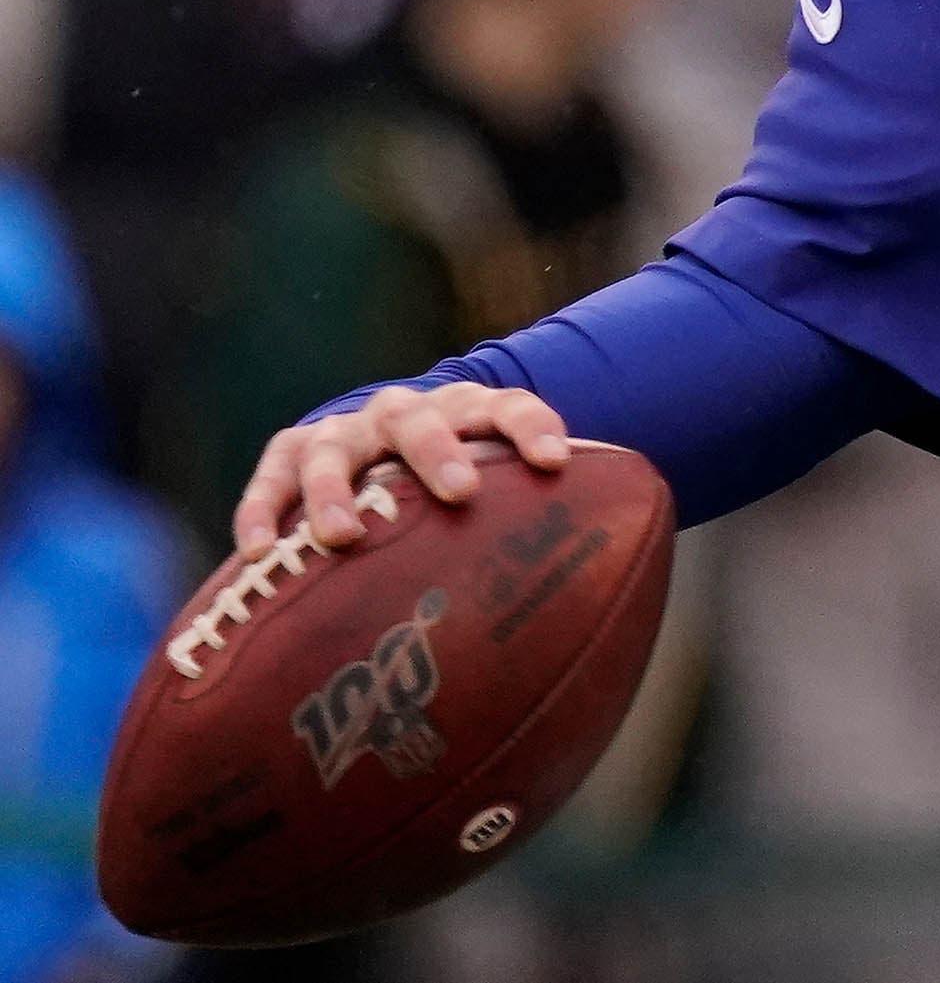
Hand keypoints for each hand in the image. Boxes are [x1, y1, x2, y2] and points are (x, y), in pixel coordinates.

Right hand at [233, 384, 571, 560]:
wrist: (383, 444)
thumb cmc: (452, 488)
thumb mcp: (492, 490)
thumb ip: (531, 527)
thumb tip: (595, 615)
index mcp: (465, 412)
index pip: (507, 407)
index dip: (532, 427)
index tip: (557, 461)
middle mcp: (403, 413)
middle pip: (418, 419)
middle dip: (438, 451)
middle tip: (458, 493)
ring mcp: (344, 431)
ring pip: (334, 448)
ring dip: (337, 489)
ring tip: (343, 535)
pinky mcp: (291, 452)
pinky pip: (272, 476)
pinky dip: (263, 509)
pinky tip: (260, 552)